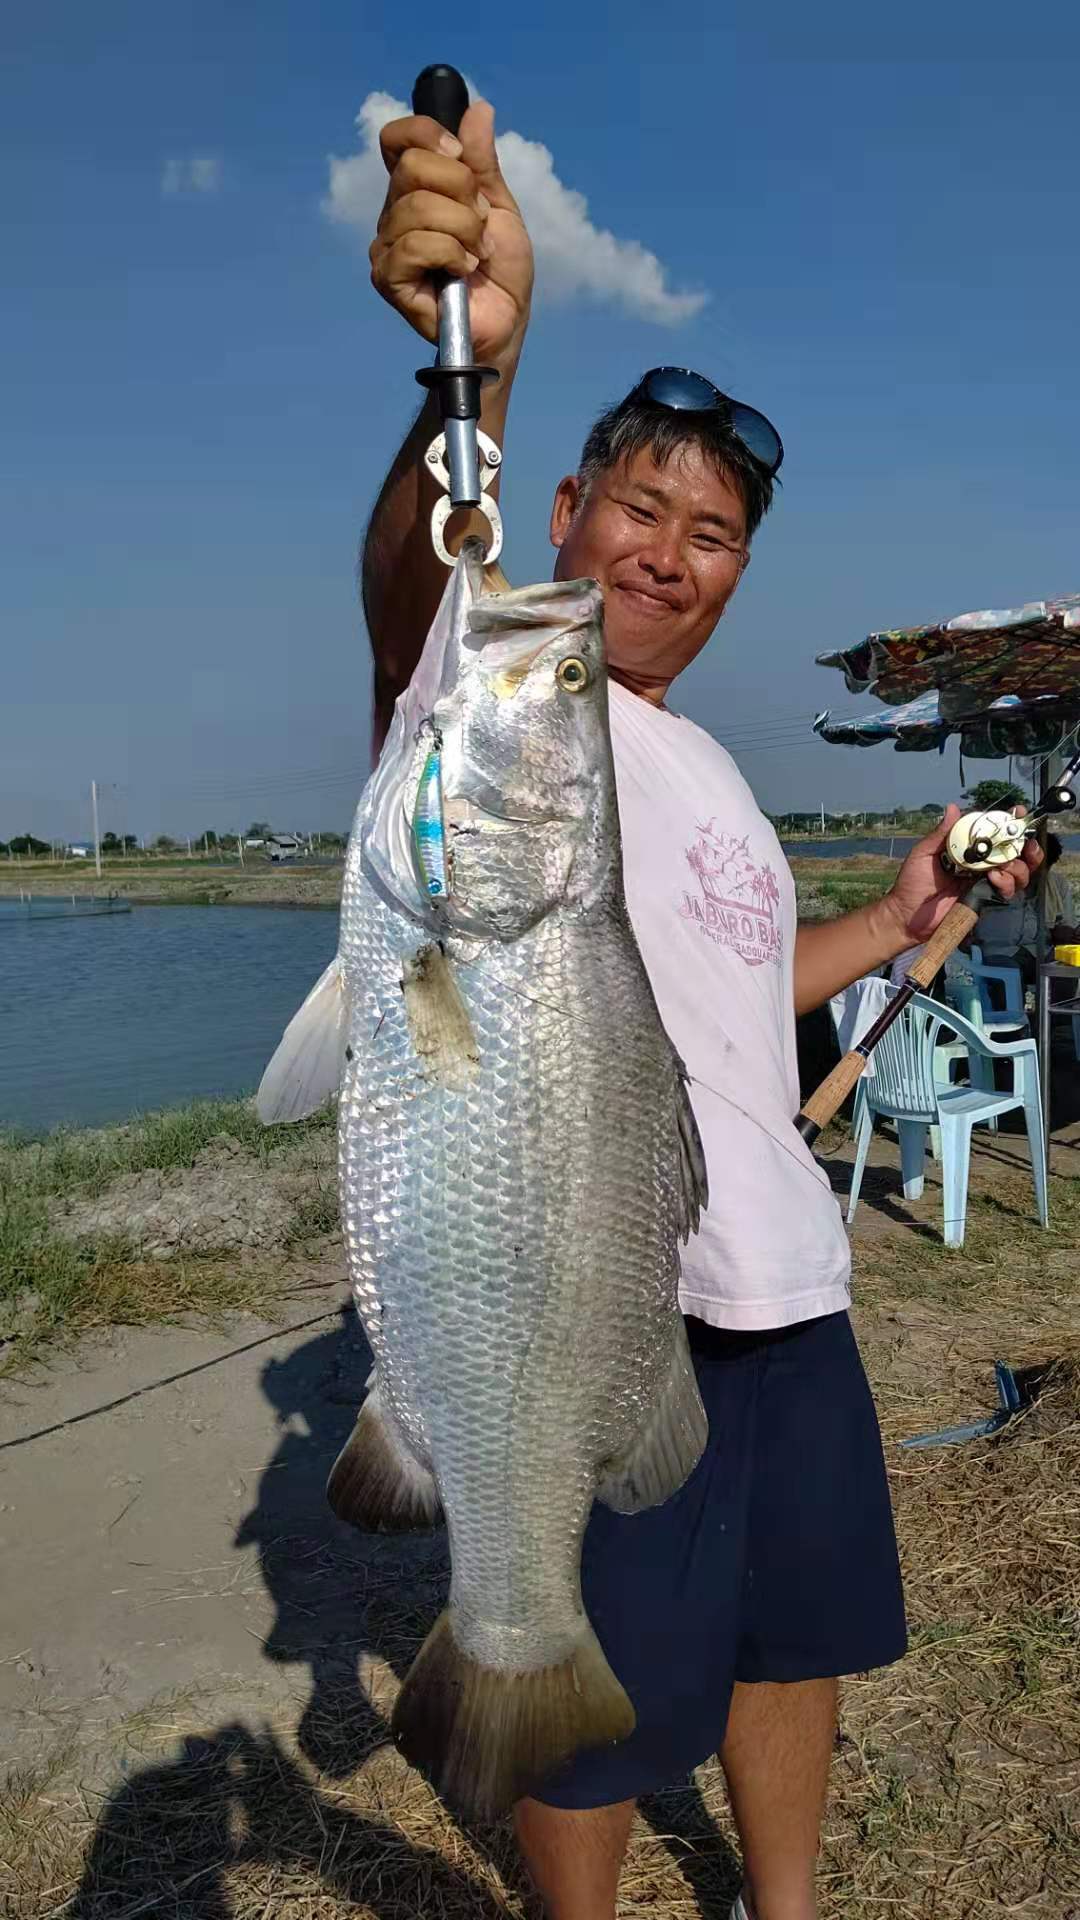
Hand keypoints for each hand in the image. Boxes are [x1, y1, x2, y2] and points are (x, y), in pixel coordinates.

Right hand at [370, 101, 533, 363]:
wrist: (507, 322)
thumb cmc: (501, 272)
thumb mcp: (498, 206)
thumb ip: (482, 162)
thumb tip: (478, 109)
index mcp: (414, 190)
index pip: (398, 138)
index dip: (428, 134)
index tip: (462, 157)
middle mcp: (393, 213)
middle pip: (413, 167)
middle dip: (462, 192)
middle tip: (478, 225)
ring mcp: (387, 246)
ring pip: (419, 207)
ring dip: (464, 230)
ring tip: (475, 255)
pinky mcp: (388, 278)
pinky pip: (416, 245)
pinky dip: (451, 254)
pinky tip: (461, 271)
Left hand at [879, 802, 1042, 946]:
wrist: (907, 916)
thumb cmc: (912, 883)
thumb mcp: (924, 853)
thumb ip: (941, 833)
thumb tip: (952, 808)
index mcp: (968, 850)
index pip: (994, 834)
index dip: (1010, 824)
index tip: (1019, 813)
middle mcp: (981, 864)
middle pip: (1015, 853)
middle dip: (1026, 846)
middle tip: (1024, 843)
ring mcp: (985, 882)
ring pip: (1018, 871)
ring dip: (1017, 866)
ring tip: (1002, 866)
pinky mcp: (986, 899)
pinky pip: (1007, 890)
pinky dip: (1007, 883)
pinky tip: (994, 879)